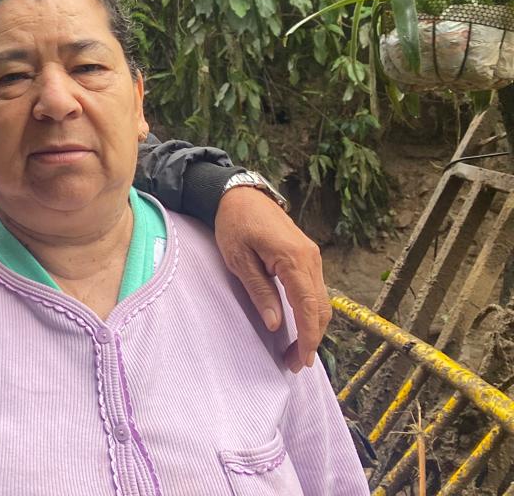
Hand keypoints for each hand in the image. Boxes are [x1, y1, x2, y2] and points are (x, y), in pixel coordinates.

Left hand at [214, 186, 329, 372]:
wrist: (240, 194)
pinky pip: (315, 289)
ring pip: (322, 300)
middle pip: (321, 308)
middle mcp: (311, 258)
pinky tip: (299, 325)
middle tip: (294, 363)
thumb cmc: (234, 224)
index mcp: (294, 259)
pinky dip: (311, 311)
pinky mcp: (308, 255)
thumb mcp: (239, 260)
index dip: (308, 338)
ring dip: (312, 327)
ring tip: (295, 351)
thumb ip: (259, 292)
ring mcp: (312, 256)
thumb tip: (276, 325)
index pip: (309, 307)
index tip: (302, 361)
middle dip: (311, 339)